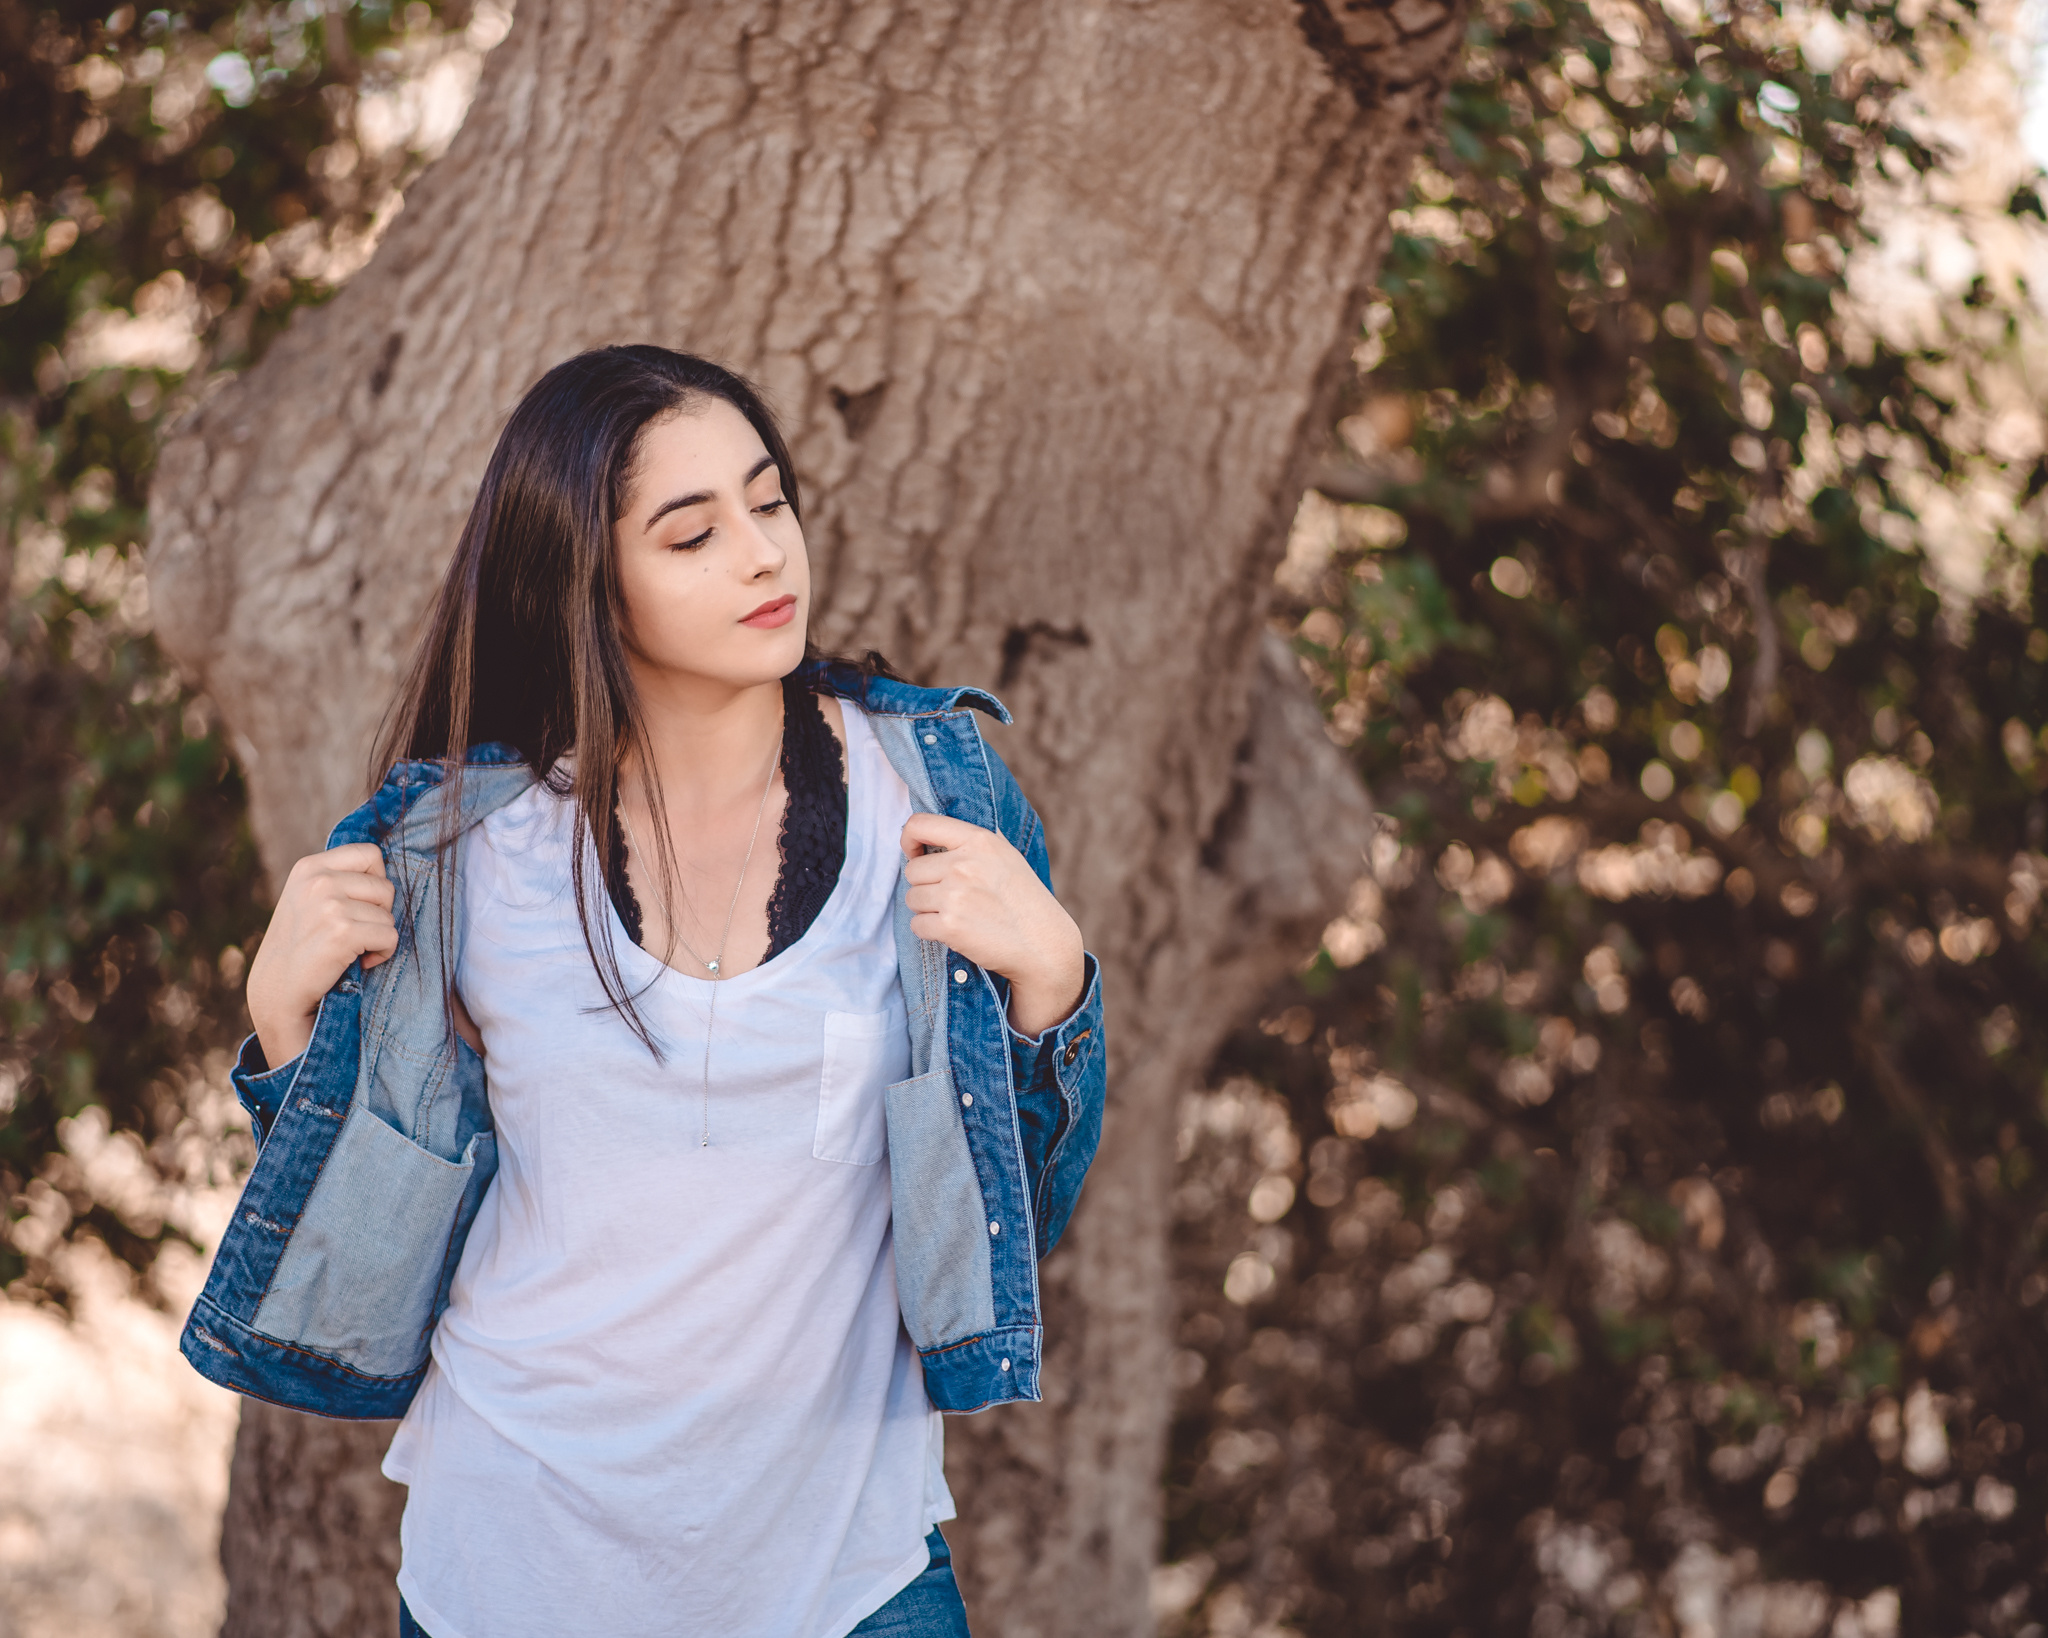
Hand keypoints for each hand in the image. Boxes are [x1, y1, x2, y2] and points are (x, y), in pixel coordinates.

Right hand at [246, 843, 397, 1068]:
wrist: (277, 992)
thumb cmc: (301, 947)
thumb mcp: (308, 898)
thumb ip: (337, 879)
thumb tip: (383, 866)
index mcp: (309, 867)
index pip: (369, 854)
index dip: (375, 881)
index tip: (358, 904)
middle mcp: (318, 880)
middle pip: (385, 886)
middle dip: (379, 914)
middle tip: (353, 933)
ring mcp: (329, 905)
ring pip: (389, 915)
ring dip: (378, 937)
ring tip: (351, 950)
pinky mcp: (343, 932)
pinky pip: (390, 936)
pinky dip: (382, 954)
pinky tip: (358, 963)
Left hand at [900, 813, 1085, 1037]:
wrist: (1044, 944)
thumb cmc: (1024, 900)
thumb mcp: (1005, 856)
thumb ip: (971, 843)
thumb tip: (930, 834)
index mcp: (979, 840)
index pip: (920, 824)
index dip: (909, 840)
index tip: (916, 855)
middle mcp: (964, 864)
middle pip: (912, 870)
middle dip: (925, 885)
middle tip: (952, 897)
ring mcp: (955, 895)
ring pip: (911, 898)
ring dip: (927, 910)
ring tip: (958, 915)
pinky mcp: (950, 926)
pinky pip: (917, 925)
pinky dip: (931, 931)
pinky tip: (956, 932)